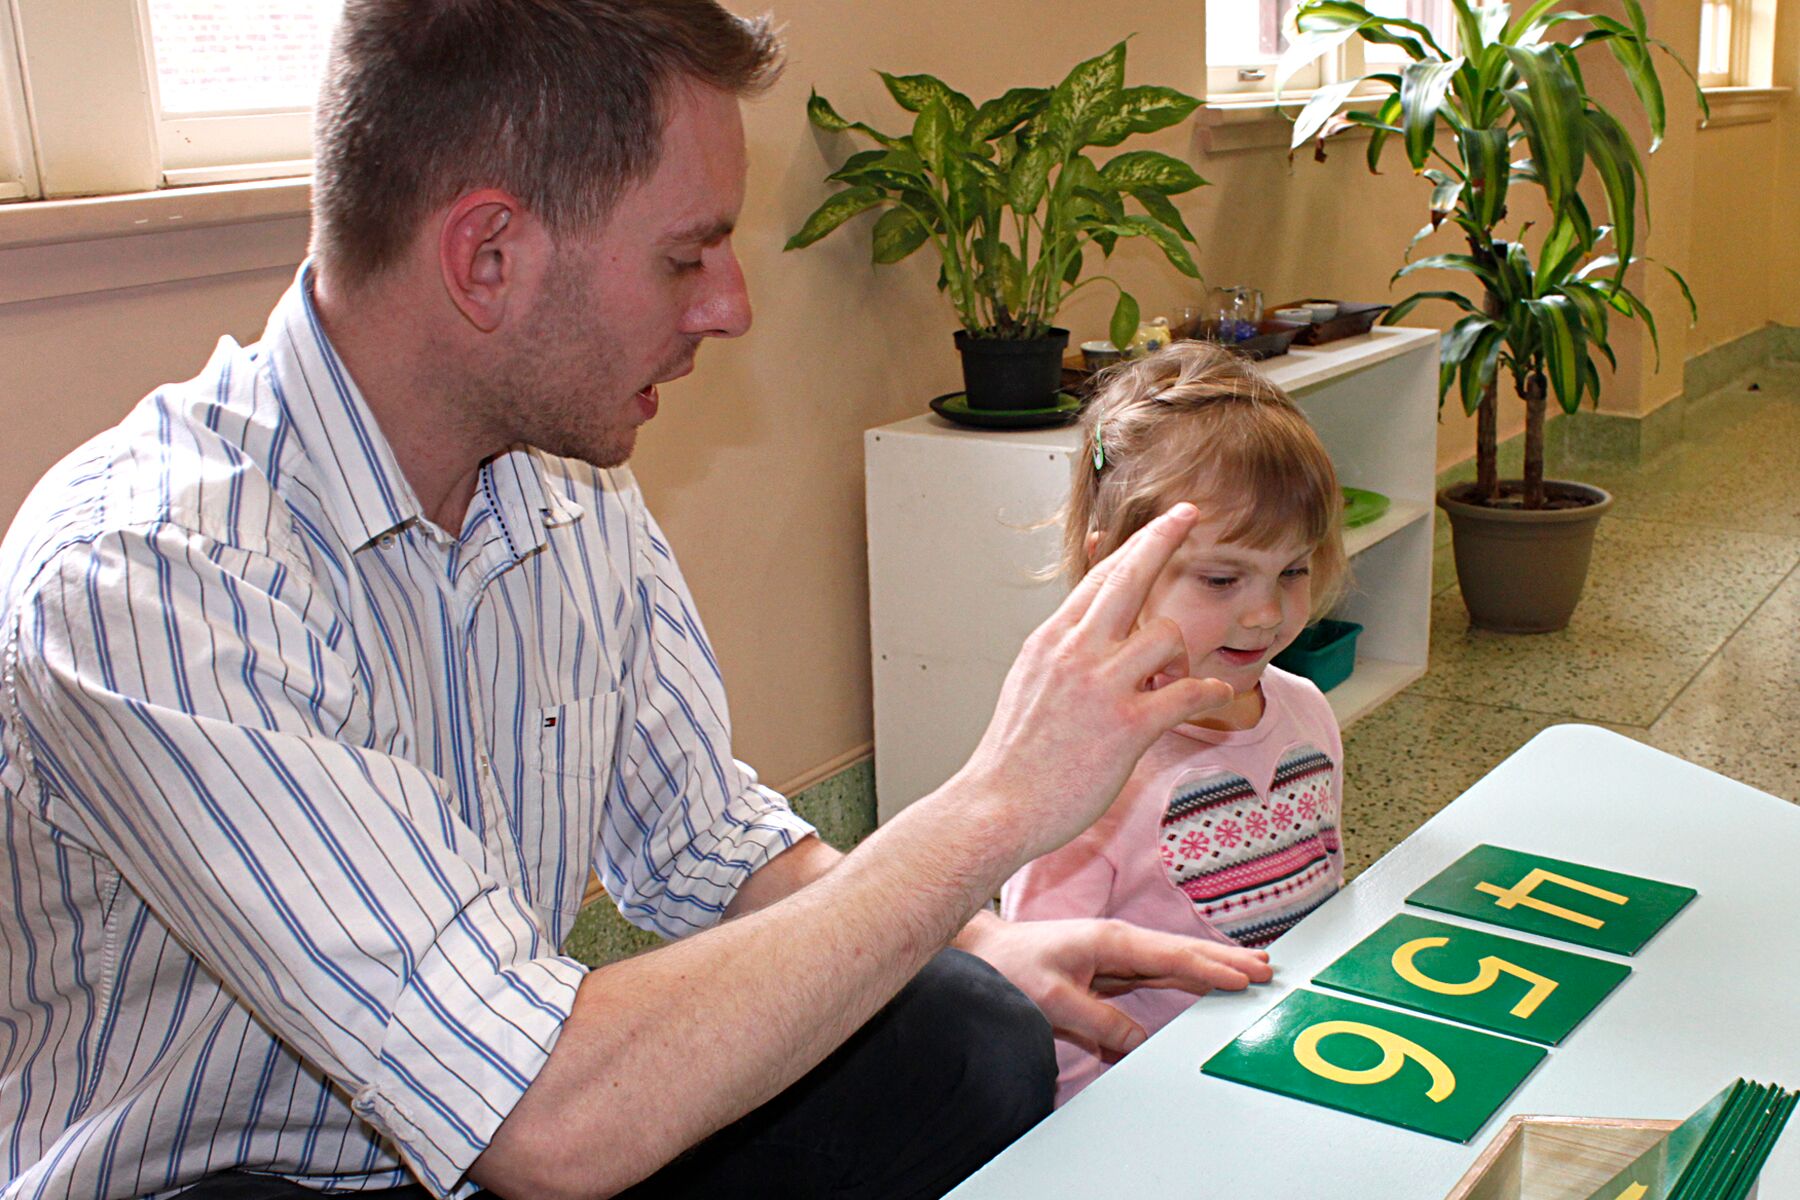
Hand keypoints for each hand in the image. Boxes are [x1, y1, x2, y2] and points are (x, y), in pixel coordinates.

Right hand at [956, 502, 1234, 861]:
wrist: (996, 806)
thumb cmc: (1014, 758)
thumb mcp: (1028, 684)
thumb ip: (1062, 654)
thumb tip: (1086, 636)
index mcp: (1051, 641)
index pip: (1097, 578)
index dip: (1131, 547)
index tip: (1156, 526)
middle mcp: (1076, 651)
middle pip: (1129, 577)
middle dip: (1163, 538)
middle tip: (1189, 512)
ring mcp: (1102, 685)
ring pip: (1166, 634)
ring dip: (1182, 655)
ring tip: (1174, 681)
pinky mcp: (1127, 725)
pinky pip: (1186, 693)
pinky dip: (1208, 692)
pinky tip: (1214, 696)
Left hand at [959, 913, 1272, 1058]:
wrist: (988, 953)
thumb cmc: (1013, 968)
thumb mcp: (1051, 999)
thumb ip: (1097, 1021)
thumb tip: (1138, 1042)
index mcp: (1111, 941)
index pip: (1170, 956)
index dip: (1208, 967)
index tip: (1242, 977)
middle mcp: (1122, 942)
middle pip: (1184, 951)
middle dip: (1226, 959)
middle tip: (1268, 968)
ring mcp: (1121, 952)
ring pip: (1178, 959)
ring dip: (1216, 964)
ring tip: (1255, 970)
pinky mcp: (1116, 966)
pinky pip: (1163, 971)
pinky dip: (1192, 973)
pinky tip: (1212, 978)